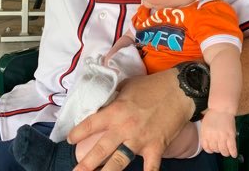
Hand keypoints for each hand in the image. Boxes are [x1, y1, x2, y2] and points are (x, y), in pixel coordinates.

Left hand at [68, 68, 193, 170]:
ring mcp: (140, 140)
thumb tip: (105, 102)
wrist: (178, 90)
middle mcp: (124, 127)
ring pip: (119, 163)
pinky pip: (150, 168)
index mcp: (115, 110)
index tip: (70, 139)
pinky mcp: (155, 147)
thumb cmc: (152, 85)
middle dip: (86, 164)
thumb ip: (114, 97)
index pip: (91, 124)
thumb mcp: (127, 86)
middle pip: (101, 150)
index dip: (78, 133)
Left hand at [200, 109, 236, 157]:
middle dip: (218, 149)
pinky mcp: (230, 136)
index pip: (206, 148)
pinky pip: (232, 149)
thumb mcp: (204, 125)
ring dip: (225, 152)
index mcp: (205, 133)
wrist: (221, 108)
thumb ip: (205, 134)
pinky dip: (233, 153)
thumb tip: (207, 143)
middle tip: (220, 146)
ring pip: (224, 151)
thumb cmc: (212, 115)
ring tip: (226, 150)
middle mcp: (213, 136)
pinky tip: (233, 154)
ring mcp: (222, 136)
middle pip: (215, 150)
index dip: (210, 149)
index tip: (213, 148)